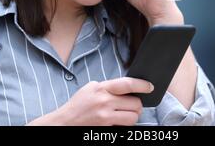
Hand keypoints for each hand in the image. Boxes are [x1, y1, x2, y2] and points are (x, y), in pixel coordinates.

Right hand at [26, 77, 153, 125]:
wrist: (64, 123)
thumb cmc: (78, 105)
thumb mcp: (91, 89)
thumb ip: (108, 87)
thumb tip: (128, 87)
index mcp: (101, 88)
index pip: (128, 84)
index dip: (142, 85)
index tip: (150, 87)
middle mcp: (104, 102)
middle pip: (135, 103)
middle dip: (136, 105)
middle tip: (131, 106)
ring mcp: (105, 117)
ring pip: (133, 118)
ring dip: (132, 117)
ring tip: (124, 115)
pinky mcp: (106, 130)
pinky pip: (124, 128)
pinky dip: (124, 126)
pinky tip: (116, 122)